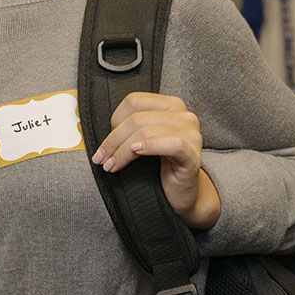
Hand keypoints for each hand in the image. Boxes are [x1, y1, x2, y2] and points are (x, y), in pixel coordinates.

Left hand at [91, 92, 218, 228]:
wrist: (181, 193)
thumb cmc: (160, 165)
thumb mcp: (143, 139)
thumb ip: (130, 127)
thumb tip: (104, 131)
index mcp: (170, 105)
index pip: (134, 101)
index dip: (114, 120)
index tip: (106, 142)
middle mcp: (184, 115)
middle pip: (137, 118)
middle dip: (114, 140)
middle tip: (101, 158)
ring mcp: (192, 134)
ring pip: (147, 132)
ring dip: (123, 151)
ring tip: (111, 165)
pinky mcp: (193, 154)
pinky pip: (171, 144)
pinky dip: (149, 146)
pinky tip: (136, 152)